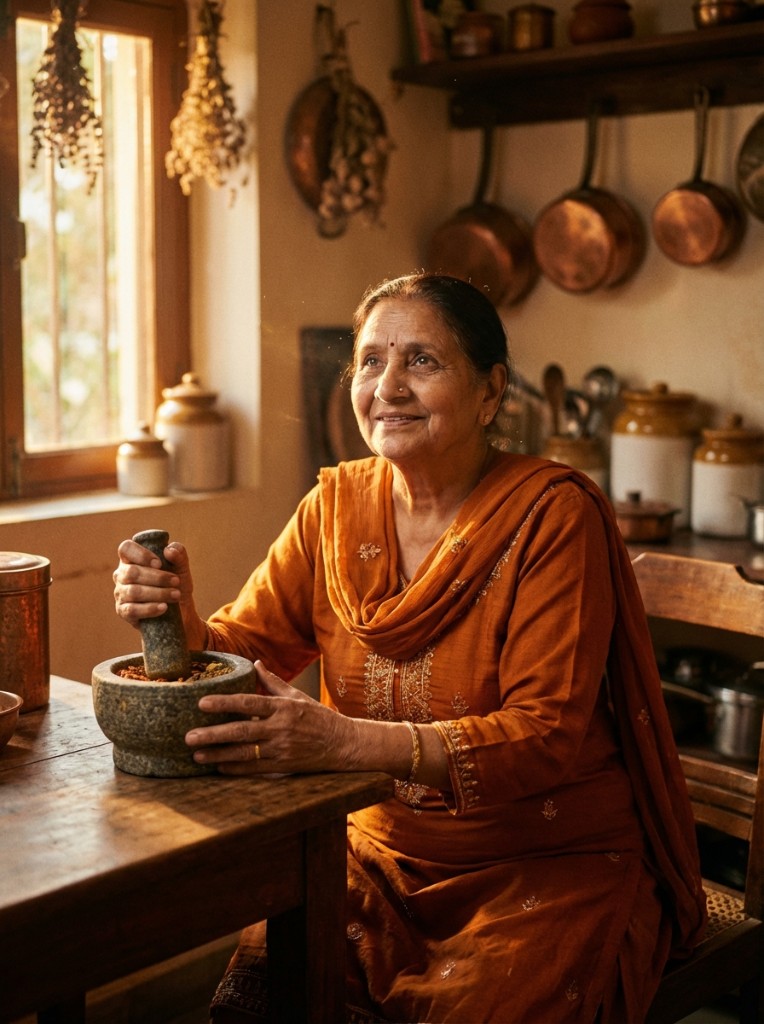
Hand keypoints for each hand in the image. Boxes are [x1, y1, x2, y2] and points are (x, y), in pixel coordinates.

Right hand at [113, 538, 203, 644]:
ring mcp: (120, 593)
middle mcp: (122, 574)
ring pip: (133, 592)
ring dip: (158, 593)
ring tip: (175, 595)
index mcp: (132, 559)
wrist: (181, 609)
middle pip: (131, 572)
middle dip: (157, 577)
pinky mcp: (123, 611)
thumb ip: (179, 553)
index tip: (159, 563)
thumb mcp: (182, 566)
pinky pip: (131, 610)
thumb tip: (168, 550)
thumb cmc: (176, 583)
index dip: (141, 554)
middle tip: (176, 581)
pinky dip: (149, 608)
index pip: (126, 549)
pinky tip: (164, 607)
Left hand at [185, 661, 359, 775]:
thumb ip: (273, 682)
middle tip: (189, 736)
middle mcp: (280, 728)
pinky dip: (235, 768)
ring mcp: (281, 749)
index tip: (202, 703)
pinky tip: (218, 768)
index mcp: (282, 707)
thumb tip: (255, 664)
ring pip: (245, 752)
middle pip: (242, 731)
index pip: (249, 703)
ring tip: (197, 755)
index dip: (224, 703)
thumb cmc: (317, 716)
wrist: (342, 743)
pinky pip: (254, 768)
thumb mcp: (297, 696)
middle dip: (213, 734)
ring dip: (219, 754)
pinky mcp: (283, 765)